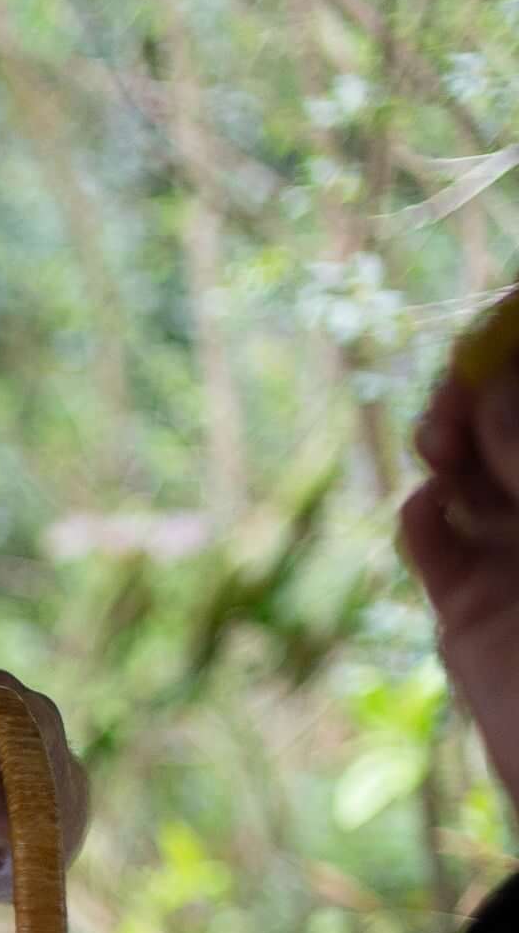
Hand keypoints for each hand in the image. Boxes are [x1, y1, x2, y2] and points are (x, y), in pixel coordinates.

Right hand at [403, 364, 518, 795]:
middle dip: (483, 395)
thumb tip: (493, 385)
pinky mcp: (467, 611)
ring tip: (438, 447)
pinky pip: (432, 544)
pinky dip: (422, 519)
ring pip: (469, 474)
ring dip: (446, 448)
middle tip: (458, 390)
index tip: (499, 321)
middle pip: (509, 425)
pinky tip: (428, 512)